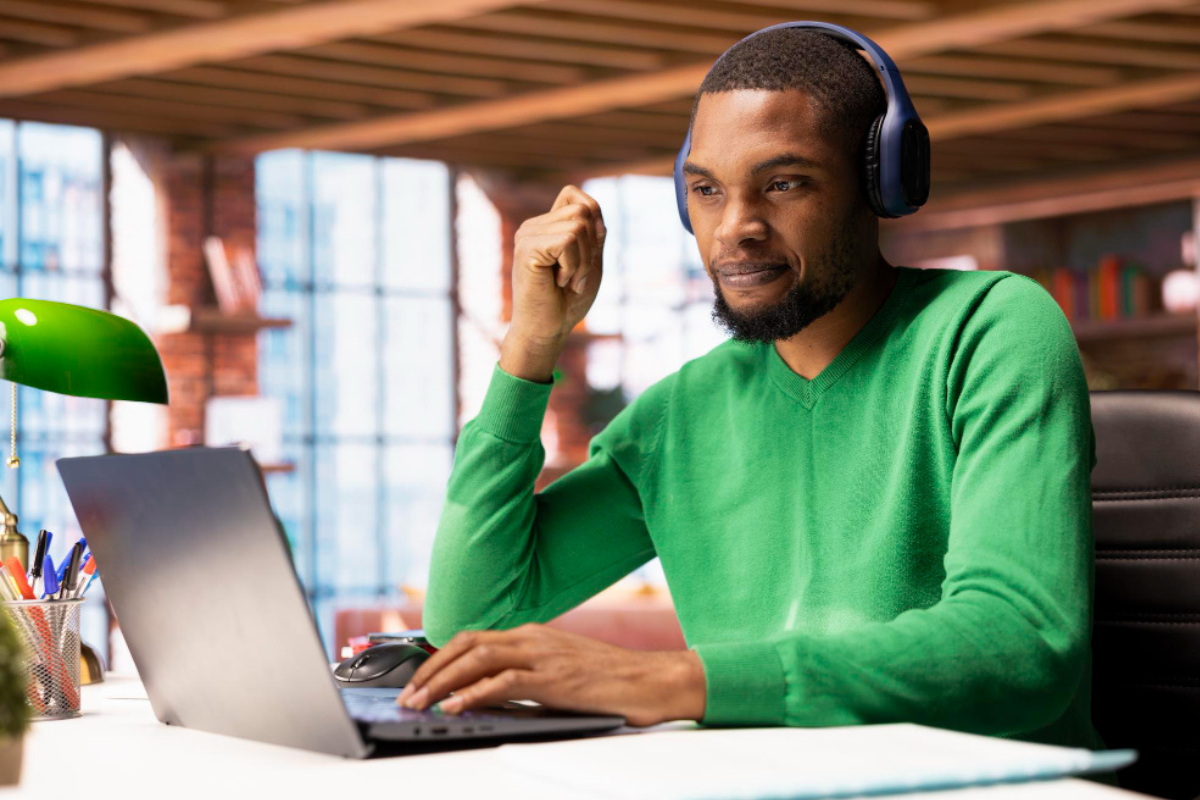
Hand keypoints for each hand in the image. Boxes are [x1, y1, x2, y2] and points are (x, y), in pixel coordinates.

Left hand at [395, 623, 706, 726]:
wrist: (651, 680)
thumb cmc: (609, 681)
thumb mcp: (558, 673)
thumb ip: (524, 677)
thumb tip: (484, 696)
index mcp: (532, 635)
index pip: (473, 638)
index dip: (438, 657)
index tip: (415, 678)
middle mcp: (533, 638)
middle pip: (466, 644)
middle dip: (429, 670)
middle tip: (406, 695)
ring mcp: (543, 655)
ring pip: (478, 658)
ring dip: (441, 683)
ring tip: (418, 704)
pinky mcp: (554, 678)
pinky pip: (504, 681)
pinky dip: (474, 693)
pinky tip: (455, 706)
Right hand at [500, 185, 605, 381]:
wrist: (548, 330)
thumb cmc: (567, 302)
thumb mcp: (590, 261)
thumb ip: (594, 233)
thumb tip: (592, 206)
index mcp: (546, 226)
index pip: (575, 195)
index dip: (593, 222)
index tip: (585, 257)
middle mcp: (534, 226)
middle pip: (583, 210)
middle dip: (591, 247)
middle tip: (575, 275)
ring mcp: (527, 234)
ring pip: (579, 225)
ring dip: (582, 260)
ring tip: (567, 280)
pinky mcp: (527, 247)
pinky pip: (568, 240)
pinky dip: (573, 266)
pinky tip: (558, 282)